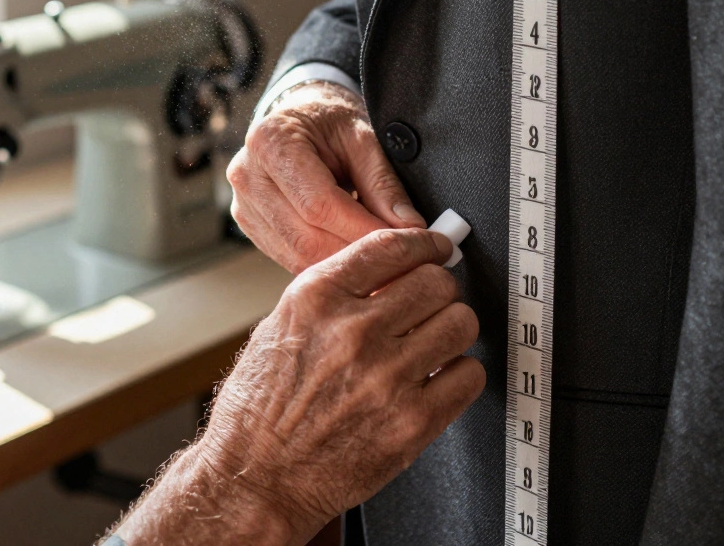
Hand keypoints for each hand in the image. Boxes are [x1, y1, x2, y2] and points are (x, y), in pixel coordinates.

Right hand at [111, 228, 485, 545]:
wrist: (255, 479)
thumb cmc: (260, 410)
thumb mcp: (280, 328)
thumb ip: (335, 296)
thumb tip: (389, 273)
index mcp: (316, 300)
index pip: (393, 246)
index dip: (425, 245)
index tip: (435, 249)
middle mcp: (353, 332)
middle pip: (437, 282)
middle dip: (438, 291)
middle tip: (430, 305)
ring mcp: (386, 378)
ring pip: (461, 324)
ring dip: (452, 331)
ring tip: (433, 344)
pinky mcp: (412, 423)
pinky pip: (468, 376)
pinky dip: (459, 376)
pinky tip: (437, 381)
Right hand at [228, 81, 426, 273]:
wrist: (300, 120)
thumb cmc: (330, 124)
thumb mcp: (364, 139)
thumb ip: (384, 183)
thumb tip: (409, 227)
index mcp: (271, 141)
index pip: (318, 203)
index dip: (361, 229)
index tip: (400, 243)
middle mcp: (247, 175)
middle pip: (305, 237)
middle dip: (354, 253)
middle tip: (396, 260)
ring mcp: (243, 204)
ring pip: (297, 256)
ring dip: (341, 264)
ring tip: (376, 259)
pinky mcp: (249, 226)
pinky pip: (289, 259)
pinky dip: (324, 264)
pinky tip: (349, 256)